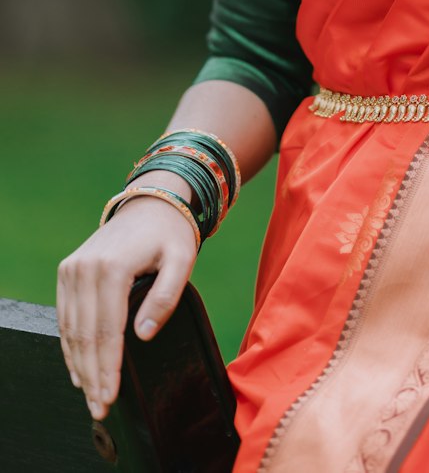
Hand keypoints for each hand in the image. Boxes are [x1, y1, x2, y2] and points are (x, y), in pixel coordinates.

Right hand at [57, 195, 197, 420]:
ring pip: (71, 330)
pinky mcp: (68, 271)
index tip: (110, 397)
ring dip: (79, 366)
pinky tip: (78, 368)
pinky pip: (65, 316)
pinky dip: (70, 346)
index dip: (108, 369)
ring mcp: (72, 269)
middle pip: (85, 336)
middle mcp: (85, 269)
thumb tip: (143, 336)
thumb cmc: (170, 233)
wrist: (151, 203)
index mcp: (112, 268)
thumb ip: (166, 297)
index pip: (107, 331)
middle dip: (92, 377)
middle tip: (100, 408)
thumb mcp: (181, 260)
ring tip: (91, 396)